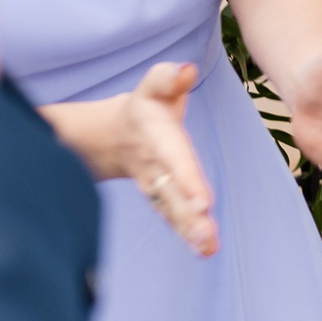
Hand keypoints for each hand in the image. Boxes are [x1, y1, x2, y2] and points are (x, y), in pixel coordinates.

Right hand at [43, 62, 218, 255]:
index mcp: (156, 138)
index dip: (186, 180)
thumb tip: (185, 70)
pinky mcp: (160, 198)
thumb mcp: (154, 85)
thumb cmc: (147, 106)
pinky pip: (171, 217)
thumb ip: (168, 78)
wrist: (113, 135)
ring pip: (171, 211)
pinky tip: (206, 249)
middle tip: (205, 237)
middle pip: (171, 194)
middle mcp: (154, 167)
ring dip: (189, 231)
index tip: (202, 203)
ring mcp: (155, 186)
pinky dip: (186, 234)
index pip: (174, 160)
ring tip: (208, 248)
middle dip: (186, 216)